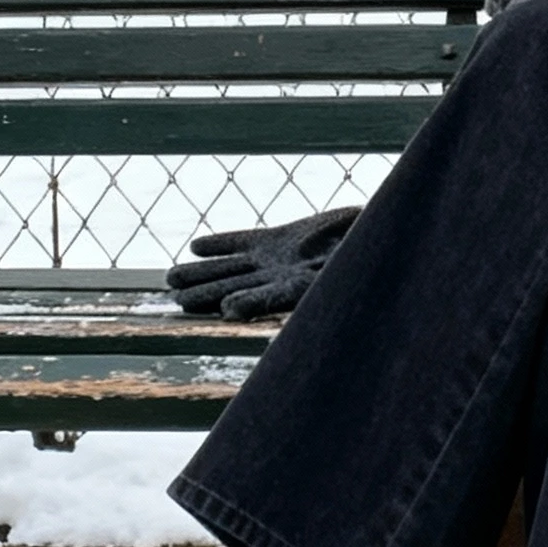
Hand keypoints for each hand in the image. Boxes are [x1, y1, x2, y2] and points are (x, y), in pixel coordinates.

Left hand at [167, 206, 362, 318]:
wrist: (374, 236)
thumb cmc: (375, 252)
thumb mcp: (362, 262)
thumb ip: (352, 268)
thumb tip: (367, 271)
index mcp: (307, 288)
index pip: (274, 298)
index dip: (251, 303)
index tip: (230, 309)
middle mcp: (286, 279)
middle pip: (241, 289)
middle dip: (210, 294)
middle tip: (180, 301)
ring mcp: (277, 261)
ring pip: (233, 269)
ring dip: (203, 273)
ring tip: (172, 279)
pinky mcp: (276, 241)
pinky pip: (244, 244)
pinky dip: (221, 245)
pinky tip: (197, 246)